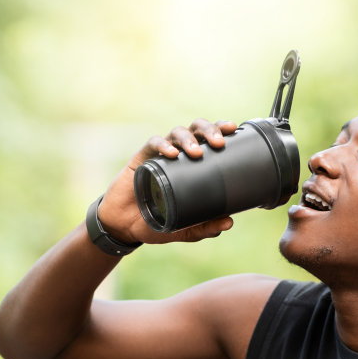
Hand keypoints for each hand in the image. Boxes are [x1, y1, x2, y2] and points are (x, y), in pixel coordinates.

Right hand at [96, 119, 238, 244]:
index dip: (221, 129)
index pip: (209, 140)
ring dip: (188, 138)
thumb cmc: (155, 222)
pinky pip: (153, 144)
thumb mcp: (183, 229)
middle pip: (196, 129)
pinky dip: (163, 145)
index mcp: (192, 164)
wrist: (124, 227)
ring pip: (176, 132)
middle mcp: (178, 154)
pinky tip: (171, 155)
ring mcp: (159, 155)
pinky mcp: (141, 158)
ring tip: (196, 152)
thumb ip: (204, 228)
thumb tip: (229, 223)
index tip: (233, 129)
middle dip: (209, 130)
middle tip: (219, 142)